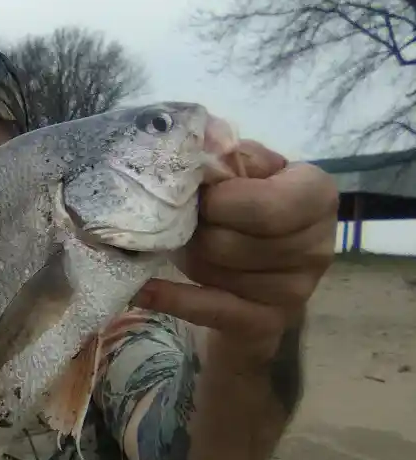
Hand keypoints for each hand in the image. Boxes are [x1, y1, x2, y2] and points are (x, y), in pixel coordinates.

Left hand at [133, 140, 339, 362]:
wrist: (257, 288)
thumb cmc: (248, 220)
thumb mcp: (246, 179)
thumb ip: (227, 158)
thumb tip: (196, 136)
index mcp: (317, 195)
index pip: (265, 204)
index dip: (220, 202)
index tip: (200, 196)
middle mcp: (316, 246)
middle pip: (229, 241)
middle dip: (195, 232)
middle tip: (185, 226)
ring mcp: (294, 291)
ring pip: (214, 271)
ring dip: (187, 259)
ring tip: (185, 249)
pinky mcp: (266, 324)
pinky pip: (208, 308)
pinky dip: (171, 298)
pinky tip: (142, 291)